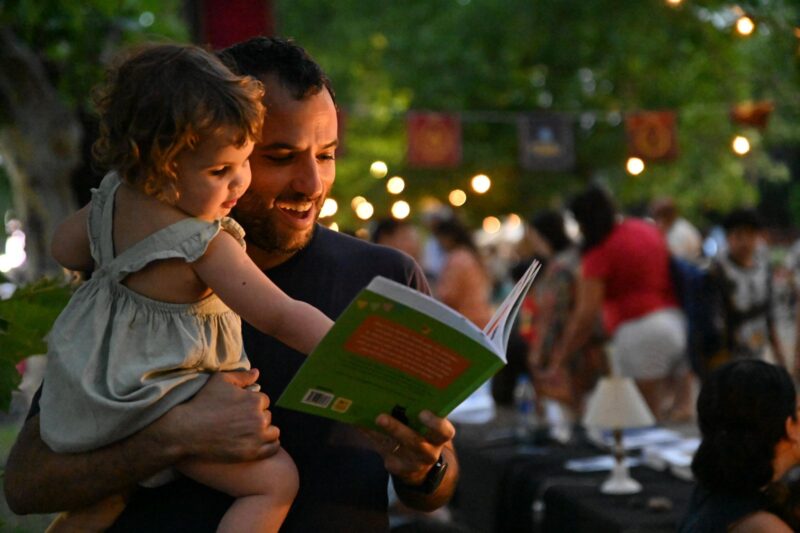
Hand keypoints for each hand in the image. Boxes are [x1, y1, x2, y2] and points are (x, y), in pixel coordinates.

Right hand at [160, 369, 280, 462]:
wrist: (187, 431)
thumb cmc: (203, 403)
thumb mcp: (220, 380)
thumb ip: (242, 376)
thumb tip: (256, 373)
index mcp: (255, 400)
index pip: (264, 401)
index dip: (252, 404)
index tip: (240, 409)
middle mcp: (259, 418)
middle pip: (267, 416)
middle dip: (257, 417)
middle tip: (241, 421)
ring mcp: (257, 437)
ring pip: (272, 432)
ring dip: (265, 431)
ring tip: (249, 432)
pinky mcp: (252, 453)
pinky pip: (273, 448)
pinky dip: (269, 445)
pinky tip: (258, 443)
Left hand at [361, 410, 454, 485]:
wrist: (419, 465)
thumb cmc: (423, 433)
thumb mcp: (427, 426)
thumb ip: (418, 411)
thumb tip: (397, 386)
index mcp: (439, 438)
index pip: (444, 432)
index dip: (435, 424)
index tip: (422, 413)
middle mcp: (428, 452)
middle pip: (415, 442)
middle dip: (397, 430)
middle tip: (381, 417)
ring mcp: (412, 463)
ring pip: (395, 448)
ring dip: (379, 434)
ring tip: (368, 419)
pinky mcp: (397, 468)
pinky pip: (382, 451)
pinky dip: (371, 436)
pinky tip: (361, 425)